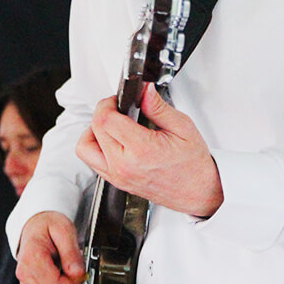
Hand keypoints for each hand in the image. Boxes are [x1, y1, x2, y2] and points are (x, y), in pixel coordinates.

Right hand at [15, 212, 83, 283]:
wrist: (34, 225)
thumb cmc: (47, 226)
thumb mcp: (64, 230)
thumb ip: (71, 252)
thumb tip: (78, 273)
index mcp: (32, 258)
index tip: (79, 273)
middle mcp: (25, 273)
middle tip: (75, 276)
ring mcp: (25, 283)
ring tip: (68, 279)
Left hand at [76, 84, 222, 216]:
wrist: (198, 193)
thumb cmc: (193, 165)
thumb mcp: (182, 127)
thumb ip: (158, 107)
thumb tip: (144, 90)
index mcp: (140, 150)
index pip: (105, 119)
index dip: (108, 103)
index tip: (118, 100)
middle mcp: (123, 166)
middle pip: (93, 130)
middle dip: (102, 113)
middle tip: (119, 109)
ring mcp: (117, 176)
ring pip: (85, 148)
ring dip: (93, 131)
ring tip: (112, 125)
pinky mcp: (116, 182)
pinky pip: (93, 161)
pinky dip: (97, 147)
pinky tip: (114, 140)